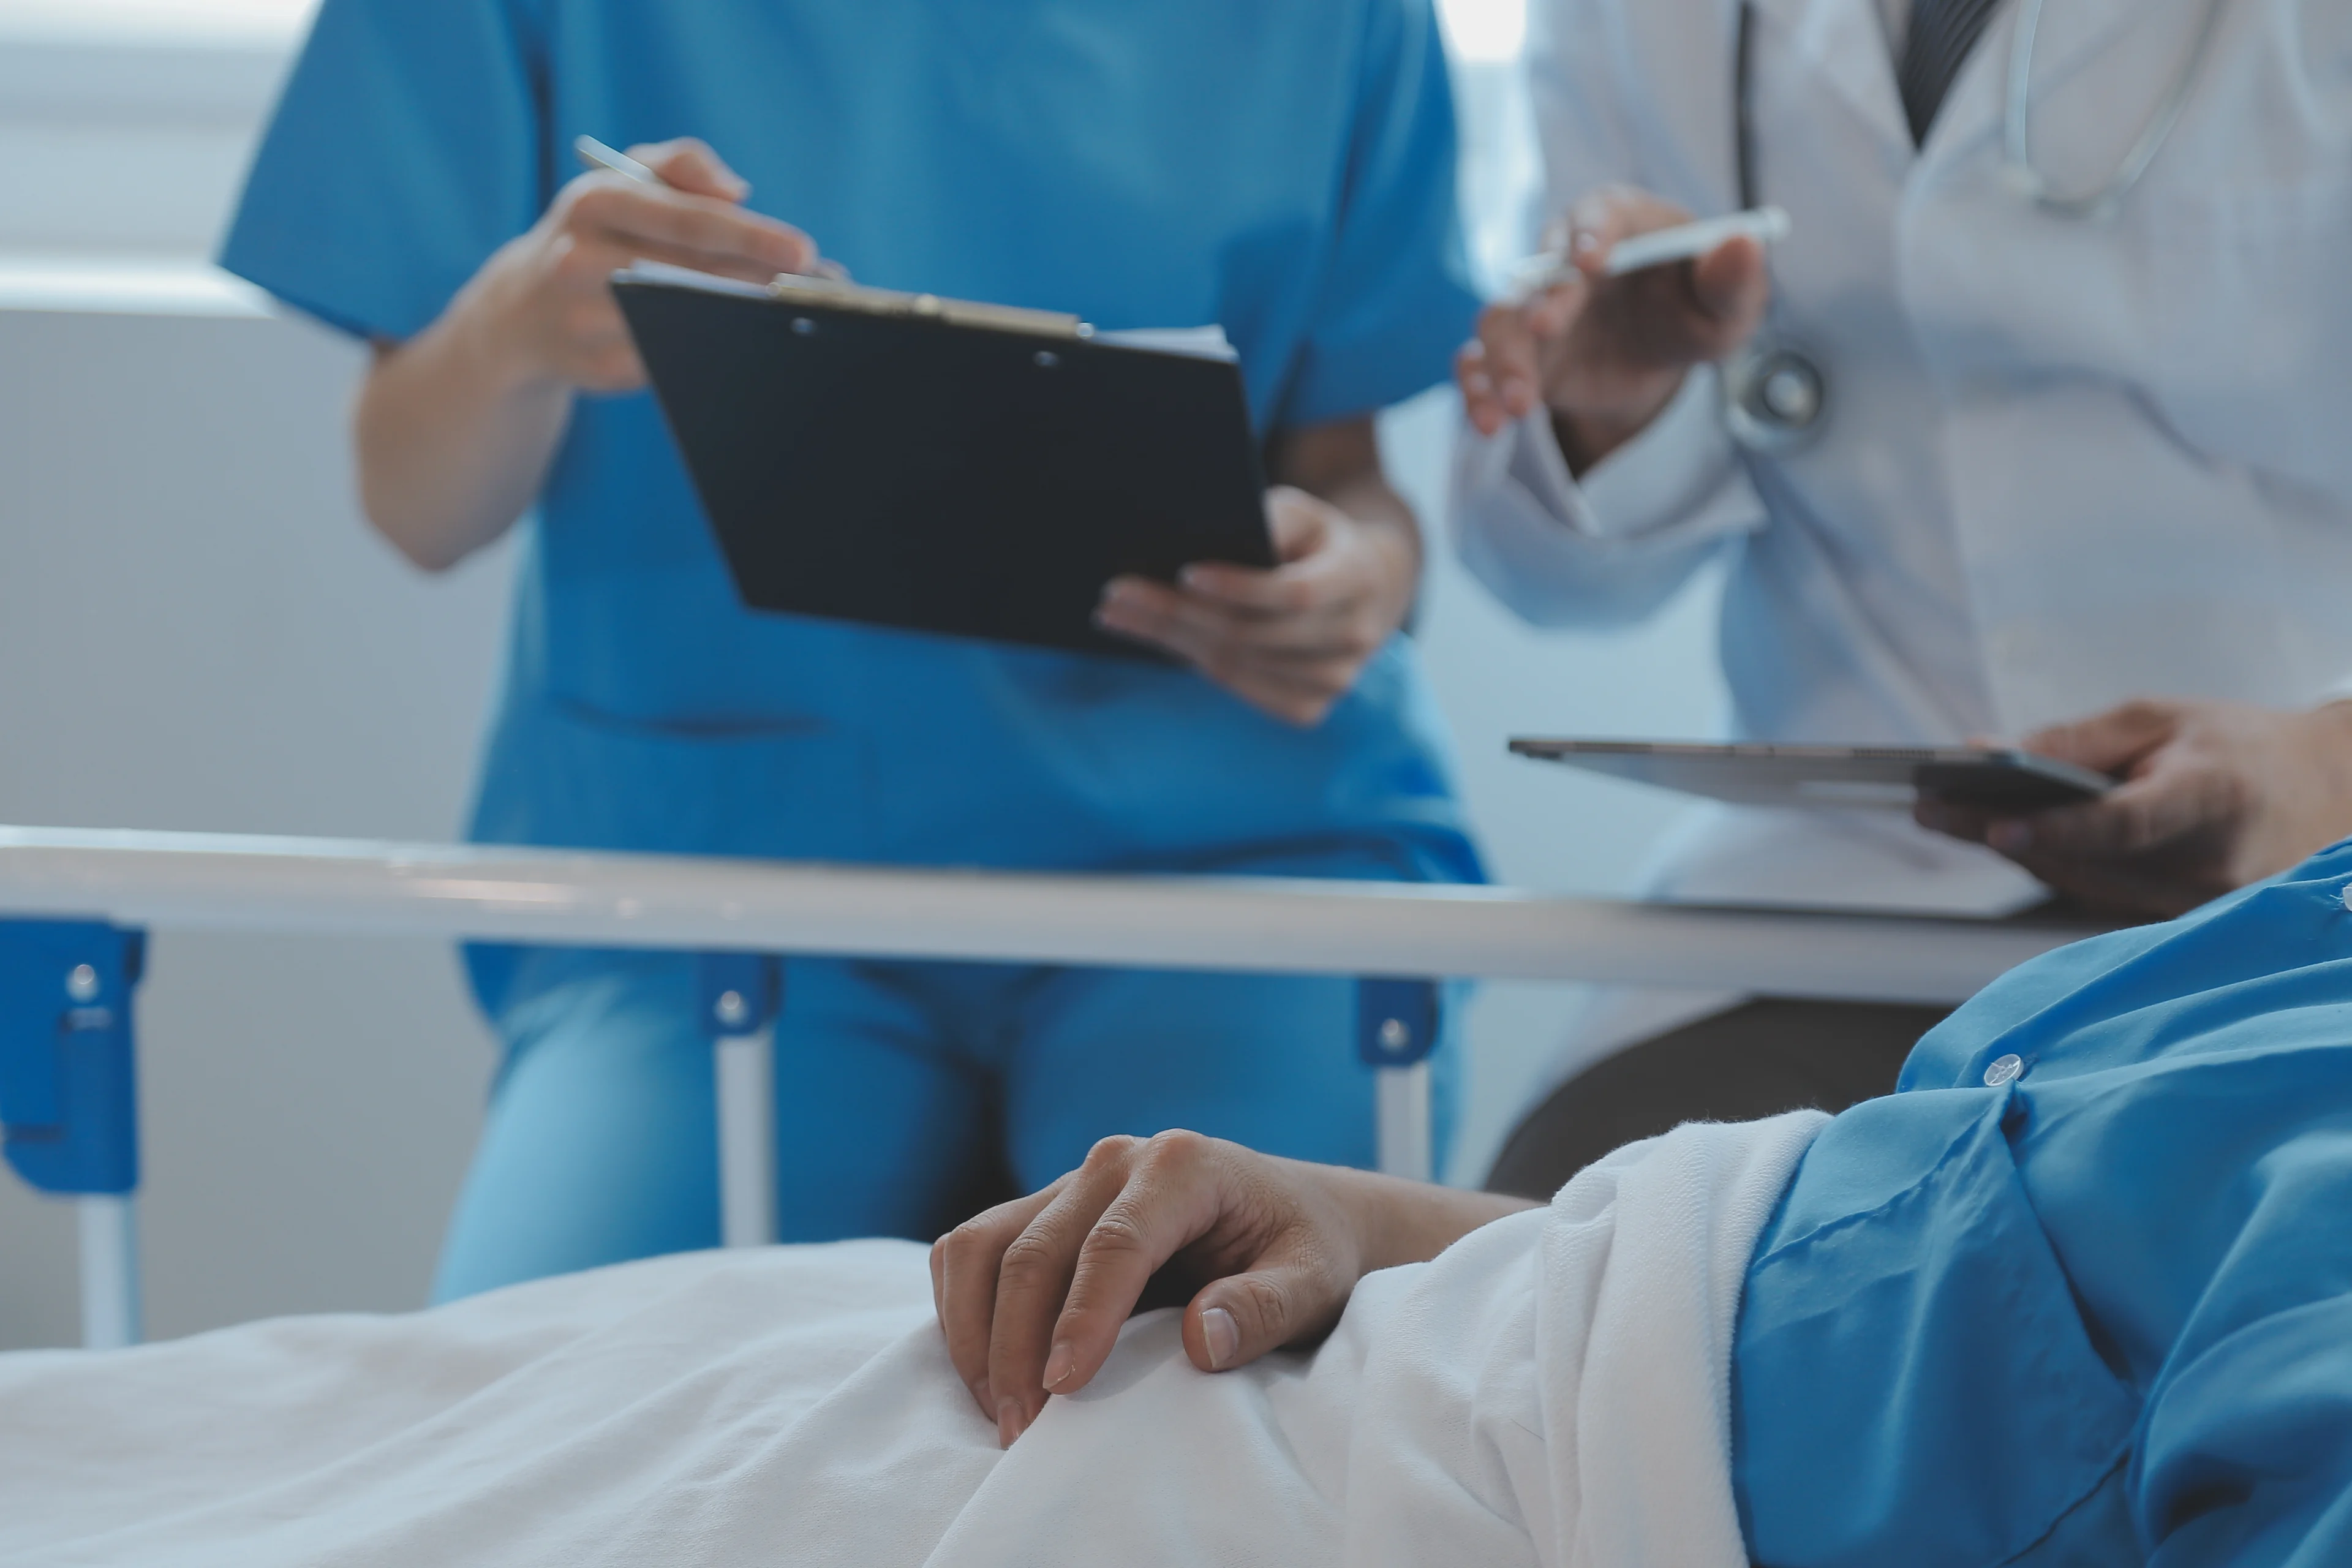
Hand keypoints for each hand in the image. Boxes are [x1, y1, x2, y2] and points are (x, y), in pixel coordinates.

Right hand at [461, 138, 825, 392]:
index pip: (685, 220)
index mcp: (593, 202)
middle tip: (818, 286)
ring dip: (746, 320)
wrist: (521, 312)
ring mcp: (583, 320)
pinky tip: (751, 341)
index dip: (751, 236)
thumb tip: (738, 190)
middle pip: (691, 275)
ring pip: (684, 324)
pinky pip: (673, 362)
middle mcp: (579, 260)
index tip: (803, 250)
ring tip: (793, 311)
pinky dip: (719, 351)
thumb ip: (683, 163)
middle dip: (761, 281)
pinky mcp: (596, 371)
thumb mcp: (625, 179)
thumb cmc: (598, 231)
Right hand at [929, 1130, 1533, 1447]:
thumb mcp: (1314, 1282)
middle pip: (1036, 1250)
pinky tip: (987, 1375)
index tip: (1064, 1389)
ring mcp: (1071, 1183)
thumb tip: (1200, 1339)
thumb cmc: (1305, 1252)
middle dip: (1017, 1345)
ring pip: (984, 1245)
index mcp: (1182, 1165)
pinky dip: (963, 1311)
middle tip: (1023, 1433)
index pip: (1113, 1242)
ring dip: (977, 1332)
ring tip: (1001, 1414)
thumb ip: (1265, 1307)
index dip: (1082, 1317)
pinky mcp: (1042, 1211)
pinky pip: (972, 1249)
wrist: (1294, 1216)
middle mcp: (1114, 1162)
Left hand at [1094, 485, 1415, 725]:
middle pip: (1252, 634)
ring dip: (1169, 639)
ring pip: (1237, 664)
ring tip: (1118, 611)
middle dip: (1178, 613)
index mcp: (1358, 577)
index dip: (1239, 587)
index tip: (1184, 572)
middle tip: (1118, 593)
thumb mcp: (1301, 511)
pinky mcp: (1309, 708)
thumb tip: (1203, 534)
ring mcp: (1335, 681)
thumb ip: (1269, 518)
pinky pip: (1239, 686)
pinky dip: (1190, 660)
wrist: (1364, 588)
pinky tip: (1151, 636)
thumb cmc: (1314, 540)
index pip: (1295, 593)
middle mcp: (1355, 636)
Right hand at [1457, 185, 1769, 470]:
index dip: (1591, 233)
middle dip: (1541, 302)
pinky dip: (1476, 389)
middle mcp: (1563, 255)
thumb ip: (1735, 281)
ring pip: (1500, 320)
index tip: (1591, 262)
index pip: (1599, 214)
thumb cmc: (1696, 312)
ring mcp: (1532, 304)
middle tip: (1547, 334)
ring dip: (1503, 360)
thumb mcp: (1729, 307)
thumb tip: (1743, 245)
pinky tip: (1485, 421)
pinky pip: (1480, 362)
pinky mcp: (1514, 349)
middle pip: (1539, 271)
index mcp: (1619, 221)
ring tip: (1519, 407)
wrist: (1657, 357)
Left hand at [1916, 698, 2351, 917]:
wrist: (2321, 795)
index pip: (2125, 824)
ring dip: (2011, 851)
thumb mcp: (2163, 718)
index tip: (1995, 826)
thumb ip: (2077, 741)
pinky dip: (2049, 863)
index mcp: (2212, 798)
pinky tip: (2001, 837)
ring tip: (1941, 814)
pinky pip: (2097, 893)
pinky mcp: (2177, 921)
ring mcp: (2193, 905)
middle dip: (1998, 834)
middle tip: (1928, 805)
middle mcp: (2204, 865)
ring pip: (2081, 882)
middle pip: (2084, 859)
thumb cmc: (2236, 745)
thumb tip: (1990, 753)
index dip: (2058, 830)